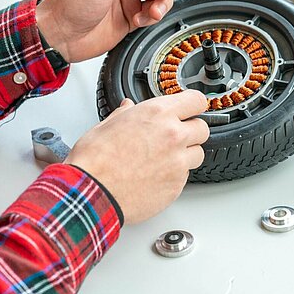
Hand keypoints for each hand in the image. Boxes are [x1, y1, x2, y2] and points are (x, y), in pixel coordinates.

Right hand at [65, 91, 209, 223]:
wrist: (91, 193)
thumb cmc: (94, 161)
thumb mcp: (105, 126)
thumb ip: (125, 115)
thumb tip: (128, 109)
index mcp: (157, 114)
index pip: (196, 100)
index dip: (193, 105)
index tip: (189, 110)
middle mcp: (173, 136)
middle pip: (202, 128)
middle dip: (190, 132)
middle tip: (173, 137)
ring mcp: (178, 162)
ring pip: (197, 154)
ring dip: (185, 155)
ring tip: (162, 160)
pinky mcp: (177, 186)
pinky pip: (185, 177)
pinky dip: (175, 176)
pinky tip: (155, 176)